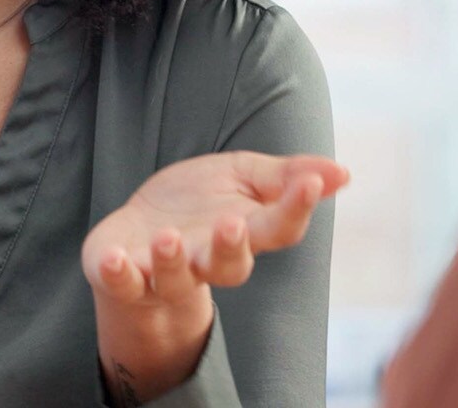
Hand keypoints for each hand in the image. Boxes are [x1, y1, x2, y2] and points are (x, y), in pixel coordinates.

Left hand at [82, 152, 350, 404]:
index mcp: (243, 233)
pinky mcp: (124, 277)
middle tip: (233, 224)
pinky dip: (118, 274)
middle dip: (231, 248)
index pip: (278, 229)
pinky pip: (122, 283)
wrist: (136, 229)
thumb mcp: (241, 176)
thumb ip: (285, 175)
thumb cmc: (197, 202)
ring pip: (176, 278)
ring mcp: (165, 272)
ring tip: (168, 237)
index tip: (311, 184)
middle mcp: (207, 260)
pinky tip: (115, 260)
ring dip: (173, 260)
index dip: (296, 208)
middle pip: (229, 266)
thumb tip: (342, 173)